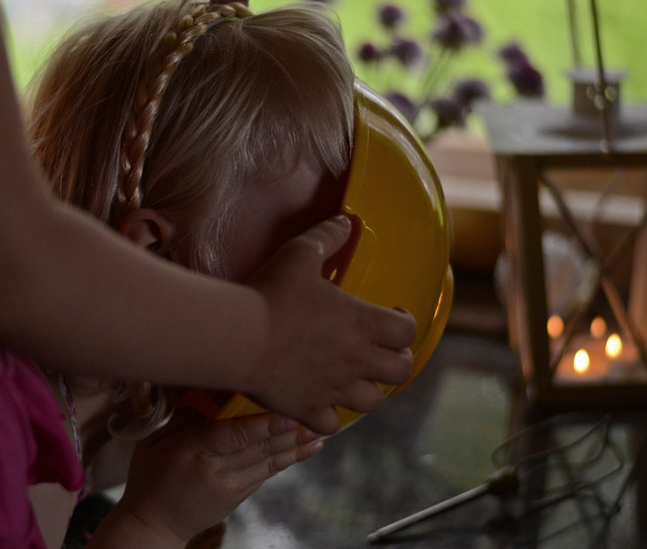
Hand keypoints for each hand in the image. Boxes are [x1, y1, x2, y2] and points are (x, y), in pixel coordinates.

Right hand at [89, 411, 321, 546]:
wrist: (153, 524)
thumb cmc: (151, 476)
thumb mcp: (155, 441)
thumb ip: (184, 419)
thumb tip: (212, 399)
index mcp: (191, 451)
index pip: (232, 436)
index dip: (262, 426)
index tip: (287, 415)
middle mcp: (214, 471)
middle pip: (257, 449)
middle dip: (290, 434)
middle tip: (317, 418)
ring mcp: (228, 488)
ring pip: (268, 463)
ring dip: (296, 448)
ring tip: (320, 433)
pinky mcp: (237, 498)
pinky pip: (265, 475)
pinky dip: (287, 461)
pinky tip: (306, 450)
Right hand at [245, 215, 415, 434]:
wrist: (239, 337)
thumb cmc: (271, 294)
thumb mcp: (300, 254)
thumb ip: (327, 237)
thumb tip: (346, 221)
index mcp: (362, 323)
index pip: (406, 330)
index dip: (406, 322)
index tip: (395, 316)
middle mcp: (356, 360)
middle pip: (400, 370)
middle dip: (397, 360)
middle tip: (382, 350)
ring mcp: (333, 389)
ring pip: (373, 401)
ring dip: (370, 390)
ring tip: (357, 379)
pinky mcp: (307, 408)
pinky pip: (331, 425)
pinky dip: (331, 417)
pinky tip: (322, 404)